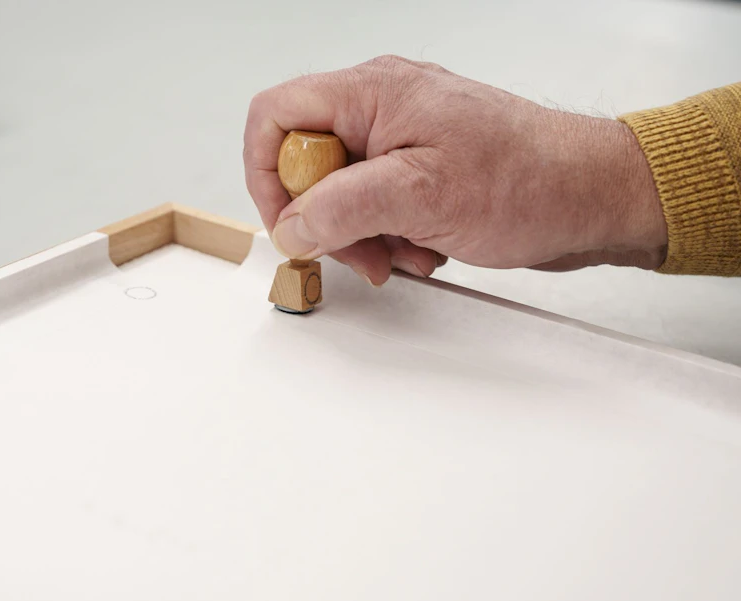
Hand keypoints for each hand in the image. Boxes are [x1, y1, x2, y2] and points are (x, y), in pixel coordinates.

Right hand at [243, 56, 667, 284]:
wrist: (592, 197)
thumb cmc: (529, 179)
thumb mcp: (420, 195)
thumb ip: (340, 208)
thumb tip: (290, 226)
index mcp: (373, 93)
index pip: (276, 116)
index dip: (266, 173)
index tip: (288, 222)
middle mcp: (381, 108)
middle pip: (303, 163)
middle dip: (323, 219)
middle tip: (355, 250)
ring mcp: (399, 140)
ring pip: (337, 193)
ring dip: (362, 236)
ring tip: (405, 250)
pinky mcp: (417, 169)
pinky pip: (373, 206)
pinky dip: (388, 236)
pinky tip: (425, 246)